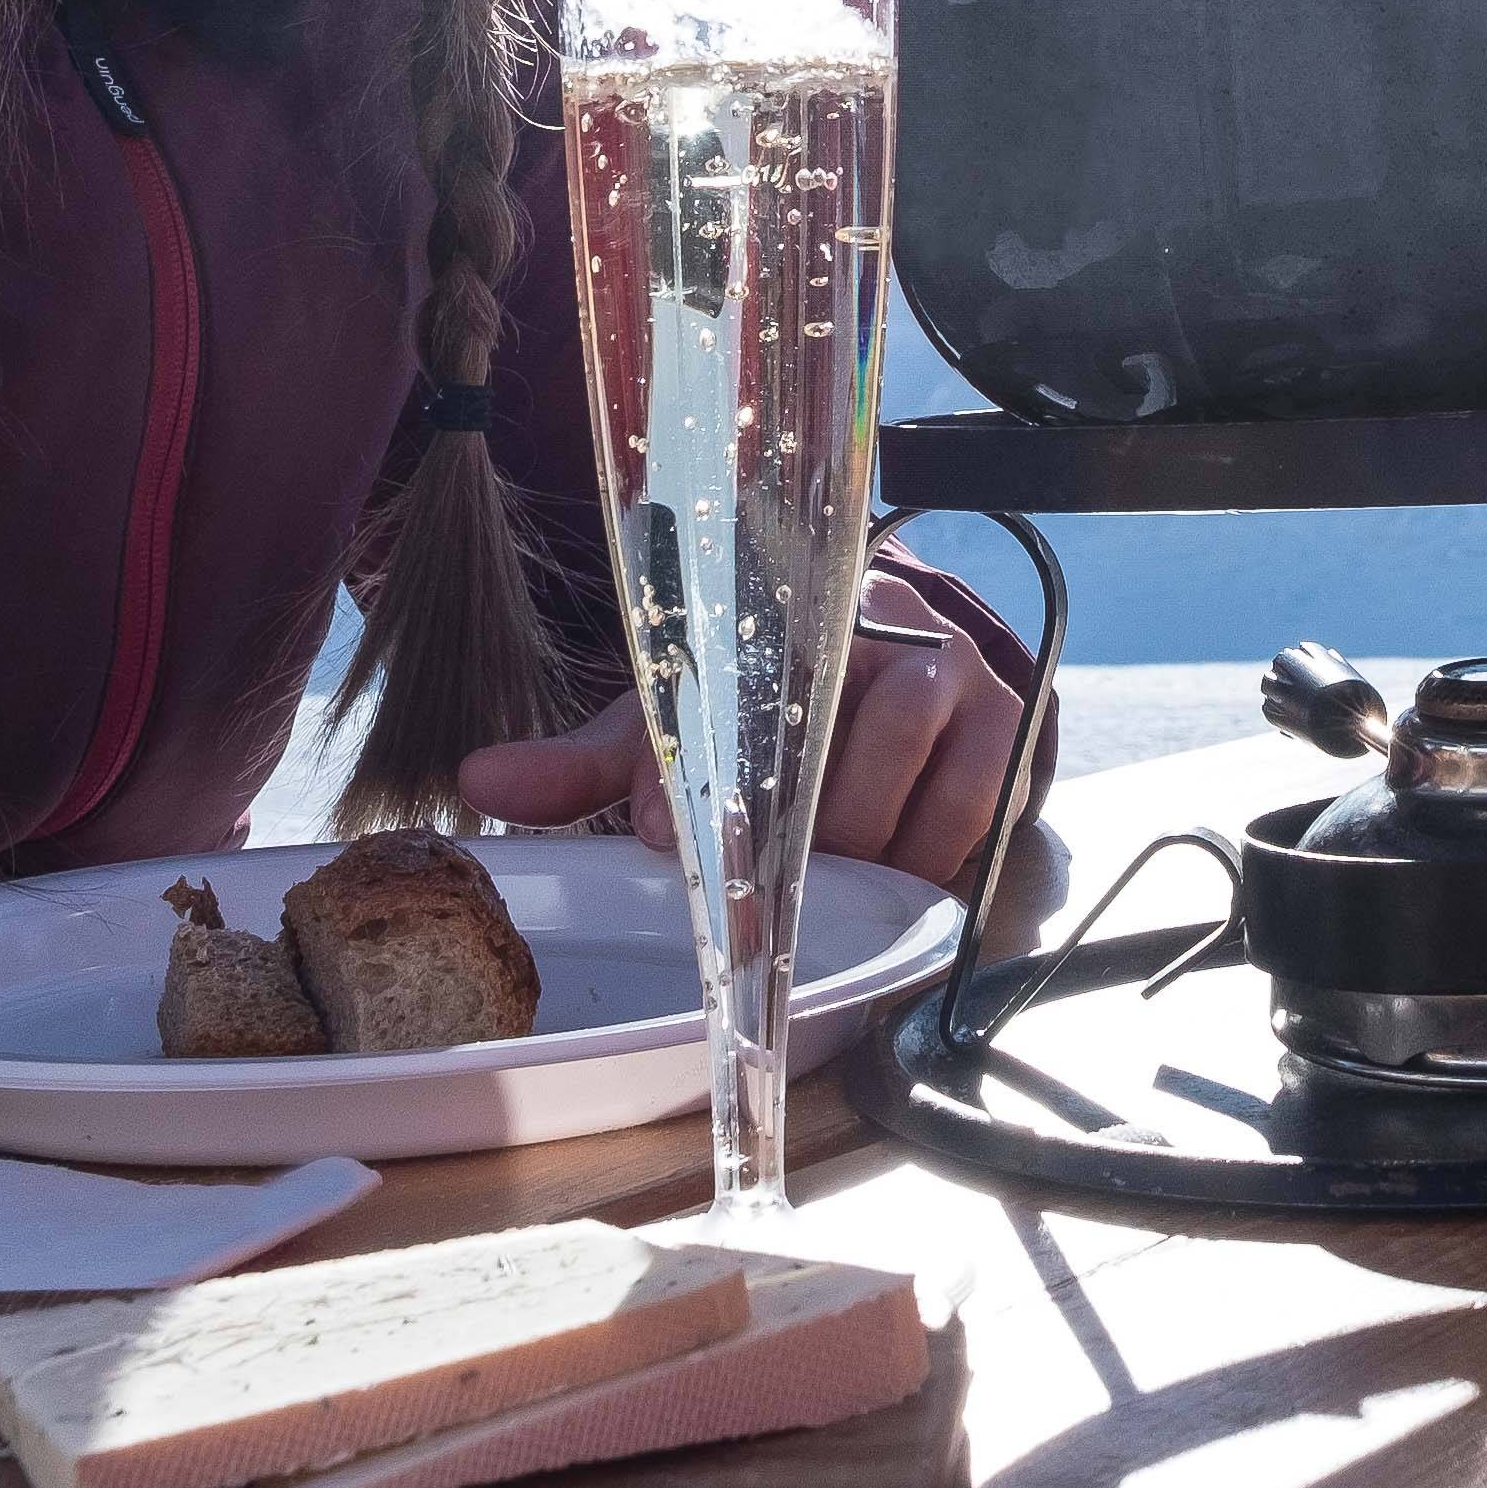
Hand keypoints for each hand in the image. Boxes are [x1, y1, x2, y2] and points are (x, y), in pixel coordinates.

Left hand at [456, 601, 1034, 889]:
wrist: (904, 650)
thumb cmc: (775, 692)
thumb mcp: (681, 713)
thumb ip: (588, 760)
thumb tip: (477, 779)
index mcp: (788, 607)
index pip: (742, 685)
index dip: (700, 776)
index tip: (667, 841)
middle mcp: (881, 627)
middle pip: (829, 745)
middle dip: (782, 834)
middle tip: (751, 880)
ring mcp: (956, 676)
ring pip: (906, 778)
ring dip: (857, 847)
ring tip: (822, 874)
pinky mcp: (1008, 734)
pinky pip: (973, 812)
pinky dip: (926, 857)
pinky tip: (891, 868)